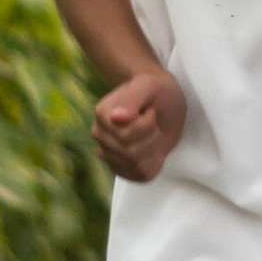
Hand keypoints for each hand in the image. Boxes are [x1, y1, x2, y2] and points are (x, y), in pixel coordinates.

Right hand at [93, 68, 186, 182]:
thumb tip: (115, 118)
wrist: (162, 101)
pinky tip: (153, 147)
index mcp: (102, 114)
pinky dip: (155, 162)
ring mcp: (107, 153)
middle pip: (132, 152)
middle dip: (153, 136)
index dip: (148, 123)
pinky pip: (141, 175)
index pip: (127, 135)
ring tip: (153, 133)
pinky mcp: (120, 167)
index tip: (150, 110)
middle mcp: (99, 134)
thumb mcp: (150, 85)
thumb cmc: (157, 91)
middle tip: (154, 122)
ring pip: (137, 166)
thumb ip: (132, 98)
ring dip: (155, 149)